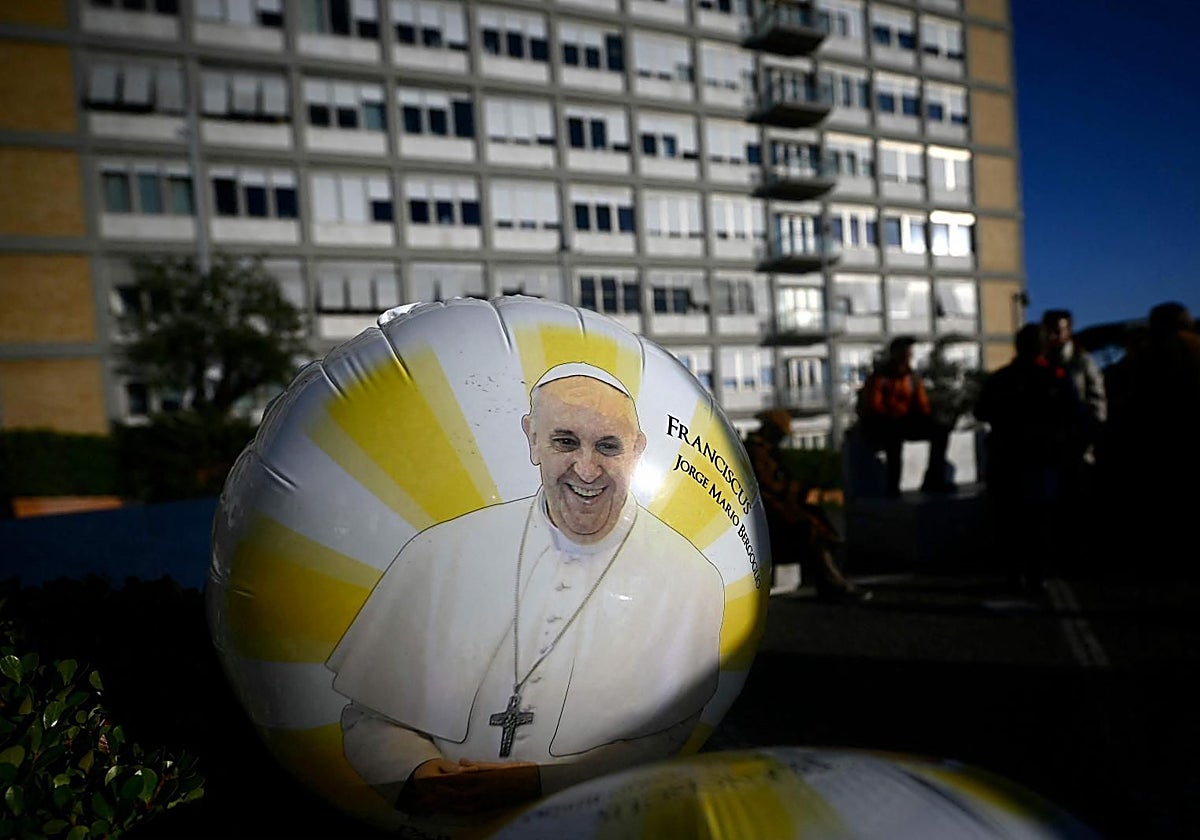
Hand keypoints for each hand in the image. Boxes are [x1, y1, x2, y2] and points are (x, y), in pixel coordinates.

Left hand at [398, 758, 540, 814]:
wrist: (532, 783)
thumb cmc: (516, 772)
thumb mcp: (495, 764)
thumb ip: (476, 765)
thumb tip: (461, 763)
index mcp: (479, 776)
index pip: (451, 779)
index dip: (436, 780)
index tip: (423, 780)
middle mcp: (478, 790)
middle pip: (449, 793)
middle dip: (433, 793)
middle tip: (418, 794)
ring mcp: (481, 800)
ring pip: (455, 803)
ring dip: (440, 803)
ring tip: (426, 804)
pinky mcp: (486, 807)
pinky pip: (466, 811)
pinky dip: (454, 810)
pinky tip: (447, 811)